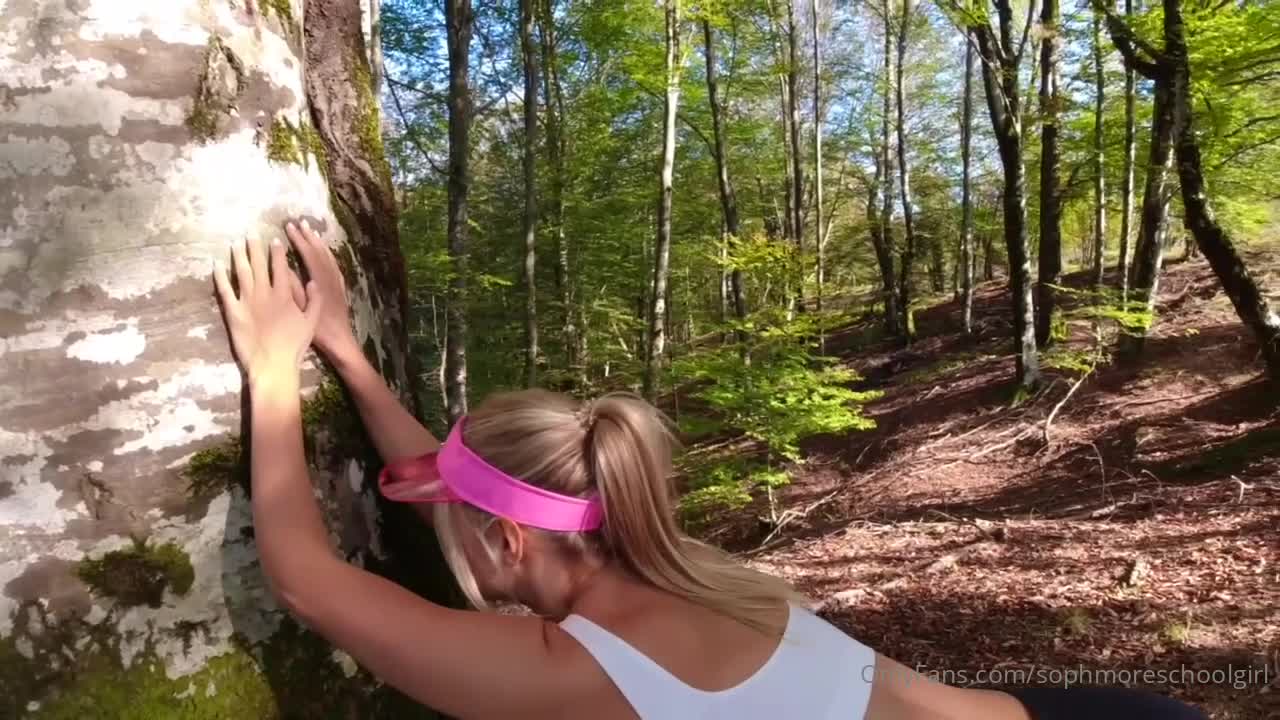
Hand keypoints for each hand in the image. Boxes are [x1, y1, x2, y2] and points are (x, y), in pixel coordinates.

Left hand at [214, 236, 322, 385]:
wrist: (273, 364)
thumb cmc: (294, 345)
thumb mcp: (311, 322)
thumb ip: (313, 301)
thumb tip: (313, 282)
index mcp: (284, 294)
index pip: (280, 267)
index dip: (277, 252)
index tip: (274, 240)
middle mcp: (265, 292)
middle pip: (259, 264)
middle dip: (255, 246)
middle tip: (250, 233)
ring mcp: (247, 301)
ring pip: (241, 272)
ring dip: (238, 255)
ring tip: (235, 243)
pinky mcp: (233, 311)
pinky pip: (224, 289)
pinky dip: (220, 275)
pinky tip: (217, 264)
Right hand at [285, 220, 357, 358]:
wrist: (340, 342)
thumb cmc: (317, 329)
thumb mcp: (299, 309)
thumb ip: (293, 287)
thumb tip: (284, 266)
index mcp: (319, 282)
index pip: (308, 254)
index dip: (298, 240)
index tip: (288, 227)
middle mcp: (331, 278)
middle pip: (320, 252)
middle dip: (309, 236)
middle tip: (300, 222)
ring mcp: (338, 283)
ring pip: (329, 257)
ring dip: (320, 243)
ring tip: (312, 232)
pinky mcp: (341, 290)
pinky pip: (335, 266)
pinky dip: (328, 255)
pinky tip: (325, 254)